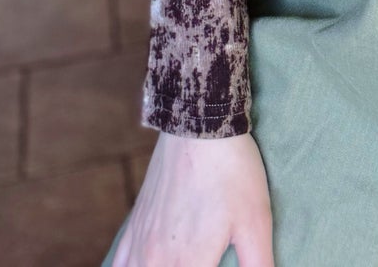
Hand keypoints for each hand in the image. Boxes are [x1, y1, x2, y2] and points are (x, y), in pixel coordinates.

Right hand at [111, 129, 273, 266]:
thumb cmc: (232, 172)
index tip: (216, 266)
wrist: (197, 125)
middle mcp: (158, 260)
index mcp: (190, 263)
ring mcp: (141, 244)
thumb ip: (259, 266)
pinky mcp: (135, 226)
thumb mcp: (257, 222)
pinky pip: (117, 266)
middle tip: (205, 262)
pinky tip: (144, 265)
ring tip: (182, 263)